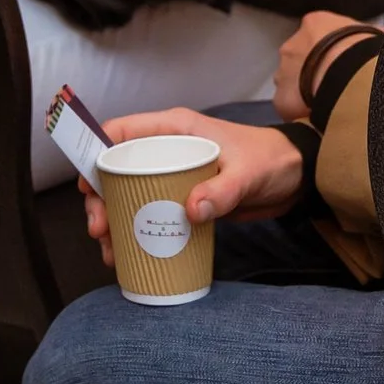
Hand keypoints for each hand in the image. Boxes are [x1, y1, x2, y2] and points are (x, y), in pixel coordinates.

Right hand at [78, 109, 305, 266]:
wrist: (296, 178)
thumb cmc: (271, 161)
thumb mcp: (248, 173)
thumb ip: (222, 189)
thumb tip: (191, 211)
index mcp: (175, 129)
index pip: (121, 132)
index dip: (95, 154)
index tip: (88, 187)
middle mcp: (166, 149)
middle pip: (117, 170)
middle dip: (101, 200)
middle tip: (99, 229)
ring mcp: (171, 175)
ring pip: (127, 194)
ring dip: (114, 221)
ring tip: (110, 252)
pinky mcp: (181, 198)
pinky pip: (148, 211)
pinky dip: (134, 231)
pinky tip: (127, 255)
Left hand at [274, 11, 371, 122]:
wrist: (349, 75)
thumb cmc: (364, 50)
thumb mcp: (370, 35)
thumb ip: (367, 36)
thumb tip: (381, 36)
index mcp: (314, 24)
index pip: (316, 36)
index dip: (329, 51)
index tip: (341, 64)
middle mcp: (291, 46)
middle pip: (299, 60)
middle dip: (313, 72)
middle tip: (334, 86)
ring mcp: (282, 73)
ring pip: (291, 84)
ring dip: (304, 92)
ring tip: (328, 104)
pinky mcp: (281, 100)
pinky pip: (290, 108)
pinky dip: (301, 113)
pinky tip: (318, 118)